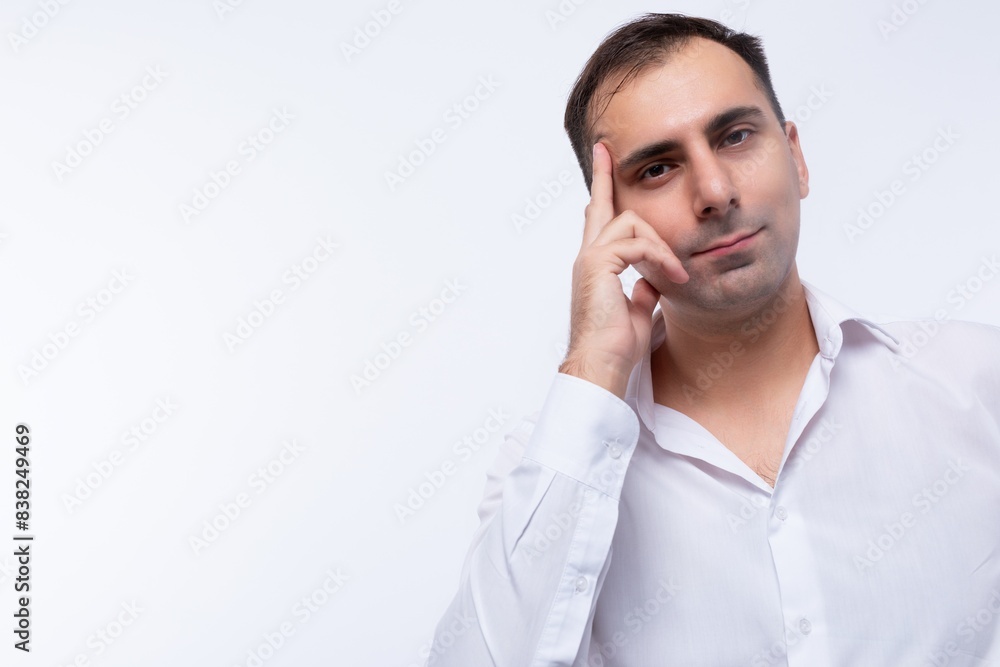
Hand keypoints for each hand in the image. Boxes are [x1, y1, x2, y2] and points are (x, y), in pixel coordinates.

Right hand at [558, 142, 688, 397]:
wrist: (601, 368)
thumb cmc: (616, 348)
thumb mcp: (639, 311)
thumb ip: (644, 290)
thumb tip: (654, 280)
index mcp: (597, 267)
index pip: (600, 223)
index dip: (603, 195)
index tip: (605, 167)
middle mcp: (588, 258)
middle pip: (599, 206)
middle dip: (604, 176)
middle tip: (606, 149)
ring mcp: (590, 260)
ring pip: (630, 222)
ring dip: (662, 244)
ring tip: (677, 273)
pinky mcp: (597, 266)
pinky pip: (635, 243)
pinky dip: (660, 257)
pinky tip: (674, 277)